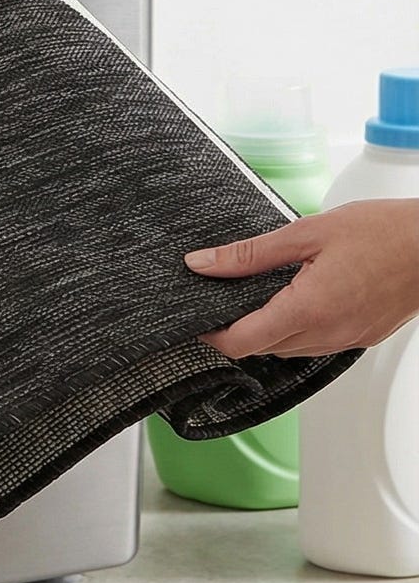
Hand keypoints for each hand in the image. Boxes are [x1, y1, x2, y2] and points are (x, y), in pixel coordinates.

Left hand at [185, 198, 418, 357]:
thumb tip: (203, 263)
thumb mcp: (306, 233)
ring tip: (255, 296)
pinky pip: (318, 343)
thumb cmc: (384, 234)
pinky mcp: (363, 337)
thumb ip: (250, 254)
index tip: (197, 320)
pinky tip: (295, 300)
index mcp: (309, 310)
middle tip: (222, 299)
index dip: (213, 335)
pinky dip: (297, 329)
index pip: (244, 342)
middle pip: (264, 348)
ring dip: (268, 330)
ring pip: (290, 349)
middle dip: (237, 330)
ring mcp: (348, 339)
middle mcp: (329, 333)